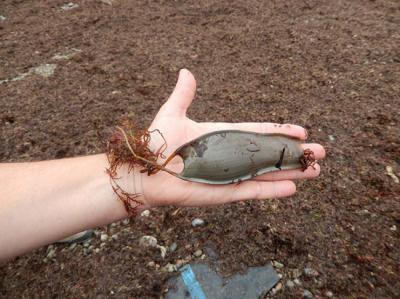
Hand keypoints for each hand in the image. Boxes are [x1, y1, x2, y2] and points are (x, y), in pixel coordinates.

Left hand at [135, 69, 324, 208]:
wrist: (145, 173)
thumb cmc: (157, 144)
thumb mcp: (173, 113)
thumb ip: (184, 95)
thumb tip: (186, 72)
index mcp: (223, 137)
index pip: (258, 132)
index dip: (280, 132)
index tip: (302, 131)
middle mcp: (232, 156)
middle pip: (270, 154)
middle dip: (295, 154)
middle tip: (320, 153)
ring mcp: (231, 175)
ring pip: (268, 173)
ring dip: (292, 172)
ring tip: (316, 171)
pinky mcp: (225, 192)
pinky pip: (254, 190)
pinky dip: (273, 190)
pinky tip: (293, 187)